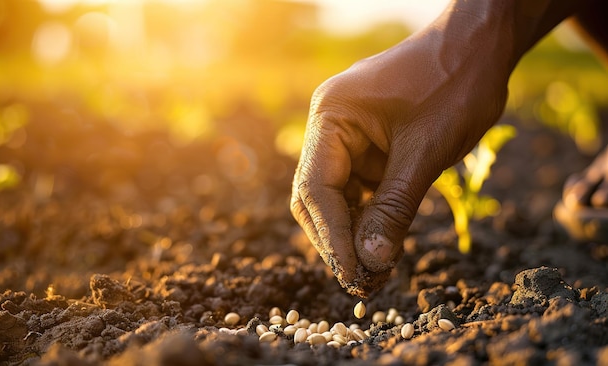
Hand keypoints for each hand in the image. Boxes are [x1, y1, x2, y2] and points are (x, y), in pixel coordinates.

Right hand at [290, 18, 511, 296]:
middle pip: (317, 196)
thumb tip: (371, 262)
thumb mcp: (426, 151)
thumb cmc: (454, 84)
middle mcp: (329, 125)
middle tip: (362, 282)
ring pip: (337, 197)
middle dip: (338, 239)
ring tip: (375, 271)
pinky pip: (359, 189)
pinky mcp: (366, 145)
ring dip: (354, 233)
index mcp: (331, 115)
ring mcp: (347, 135)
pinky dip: (370, 217)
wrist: (479, 44)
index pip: (316, 187)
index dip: (333, 237)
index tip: (355, 275)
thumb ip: (394, 207)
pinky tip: (383, 243)